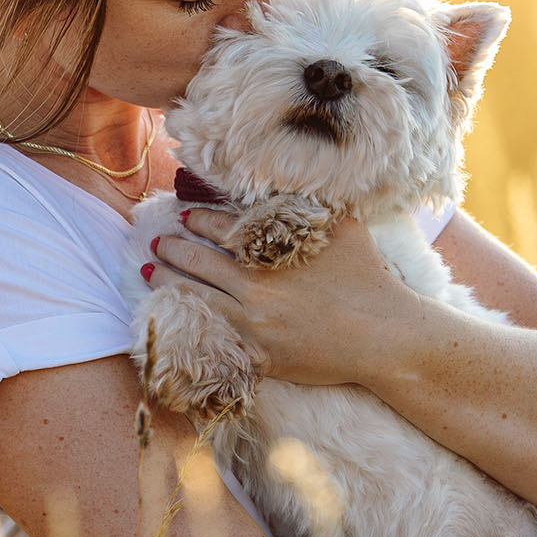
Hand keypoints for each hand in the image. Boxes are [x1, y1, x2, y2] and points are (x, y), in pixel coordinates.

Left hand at [149, 206, 430, 385]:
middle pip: (198, 264)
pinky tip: (174, 319)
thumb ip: (312, 204)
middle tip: (156, 244)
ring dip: (169, 284)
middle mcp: (256, 288)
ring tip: (152, 274)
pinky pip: (214, 341)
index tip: (183, 216)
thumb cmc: (368, 277)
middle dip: (171, 250)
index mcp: (272, 253)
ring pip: (197, 301)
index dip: (196, 220)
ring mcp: (255, 326)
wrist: (384, 334)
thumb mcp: (343, 226)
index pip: (220, 229)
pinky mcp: (260, 357)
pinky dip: (189, 326)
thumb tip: (291, 179)